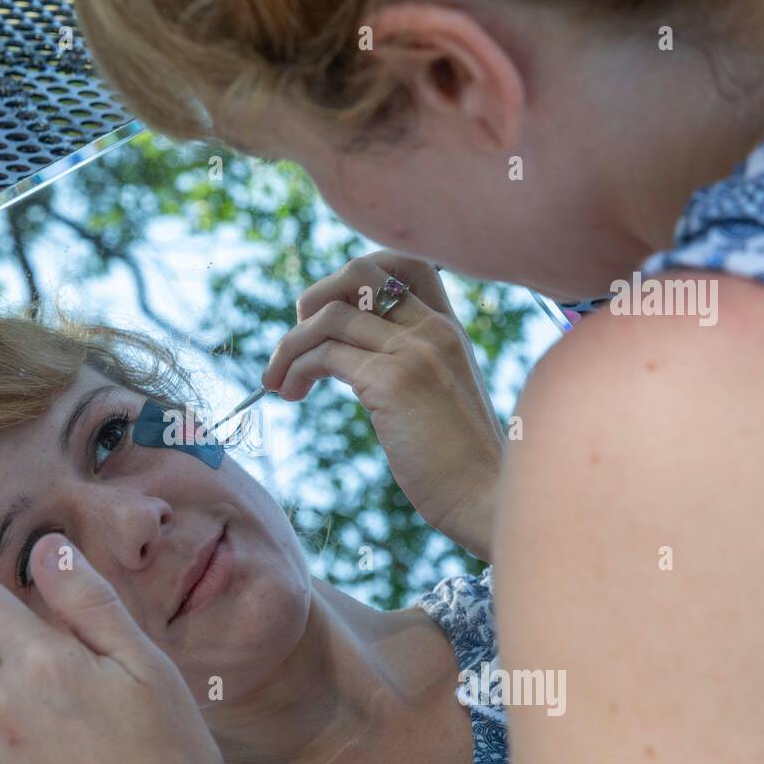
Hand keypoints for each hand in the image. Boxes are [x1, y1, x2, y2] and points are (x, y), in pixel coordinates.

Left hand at [0, 537, 260, 763]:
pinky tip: (61, 762)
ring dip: (11, 697)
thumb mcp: (148, 668)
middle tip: (74, 679)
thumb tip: (51, 550)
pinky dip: (9, 742)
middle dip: (14, 650)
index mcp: (43, 665)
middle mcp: (1, 709)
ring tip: (77, 731)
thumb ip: (90, 603)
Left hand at [264, 251, 501, 559]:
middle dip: (314, 298)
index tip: (330, 320)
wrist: (486, 497)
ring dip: (289, 346)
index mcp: (448, 329)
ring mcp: (414, 351)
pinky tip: (290, 393)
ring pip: (329, 316)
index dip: (354, 278)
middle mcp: (433, 329)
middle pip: (359, 273)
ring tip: (277, 382)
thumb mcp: (439, 399)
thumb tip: (352, 362)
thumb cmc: (460, 464)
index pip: (403, 266)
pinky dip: (294, 369)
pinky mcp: (392, 382)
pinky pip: (324, 355)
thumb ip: (408, 369)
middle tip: (297, 344)